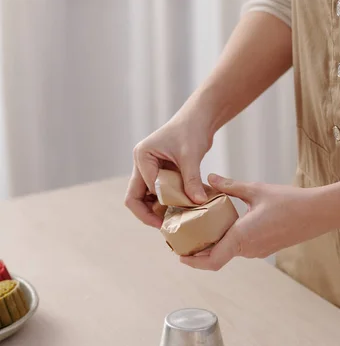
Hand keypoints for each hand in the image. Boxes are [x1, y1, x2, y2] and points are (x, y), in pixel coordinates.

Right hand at [125, 105, 212, 227]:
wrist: (199, 119)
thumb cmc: (192, 130)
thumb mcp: (191, 155)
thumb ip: (191, 179)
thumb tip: (197, 202)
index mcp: (142, 157)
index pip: (141, 190)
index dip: (156, 206)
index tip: (175, 215)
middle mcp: (141, 164)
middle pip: (136, 198)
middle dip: (149, 214)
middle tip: (166, 227)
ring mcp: (149, 169)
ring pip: (146, 198)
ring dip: (157, 210)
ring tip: (174, 220)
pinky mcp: (159, 173)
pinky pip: (158, 194)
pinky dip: (167, 203)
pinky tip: (180, 210)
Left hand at [181, 174, 328, 270]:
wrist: (319, 213)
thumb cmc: (290, 201)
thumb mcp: (256, 190)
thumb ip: (229, 186)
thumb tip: (210, 178)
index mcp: (242, 237)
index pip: (212, 260)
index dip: (193, 262)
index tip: (179, 256)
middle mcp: (249, 249)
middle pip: (216, 258)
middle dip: (198, 252)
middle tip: (183, 239)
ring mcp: (258, 251)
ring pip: (229, 252)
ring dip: (213, 245)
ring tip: (199, 228)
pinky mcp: (265, 247)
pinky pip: (241, 247)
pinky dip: (227, 241)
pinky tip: (222, 225)